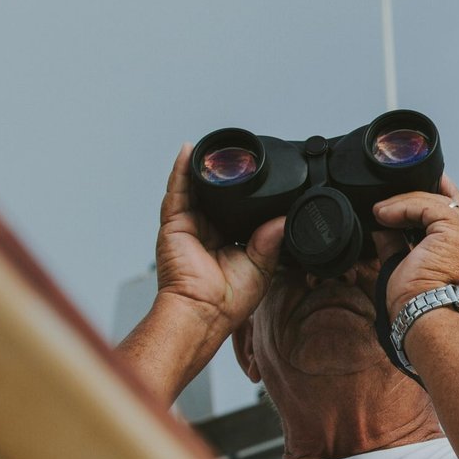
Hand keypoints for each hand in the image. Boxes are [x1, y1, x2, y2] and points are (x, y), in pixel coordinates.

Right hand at [154, 142, 285, 333]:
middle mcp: (205, 231)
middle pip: (213, 196)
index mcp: (226, 241)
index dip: (241, 196)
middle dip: (220, 176)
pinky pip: (177, 191)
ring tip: (212, 146)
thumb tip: (284, 219)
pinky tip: (188, 152)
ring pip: (194, 189)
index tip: (254, 177)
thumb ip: (270, 240)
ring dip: (201, 168)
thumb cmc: (228, 301)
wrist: (204, 311)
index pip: (234, 211)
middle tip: (233, 156)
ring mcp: (188, 226)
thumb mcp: (261, 267)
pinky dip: (181, 170)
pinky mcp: (174, 224)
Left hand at [372, 175, 458, 317]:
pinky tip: (384, 215)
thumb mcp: (401, 264)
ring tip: (379, 212)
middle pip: (445, 200)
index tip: (402, 194)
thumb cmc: (415, 302)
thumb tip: (381, 226)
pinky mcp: (455, 229)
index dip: (430, 195)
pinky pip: (426, 205)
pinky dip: (402, 207)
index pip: (450, 211)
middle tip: (386, 201)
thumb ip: (396, 242)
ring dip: (403, 202)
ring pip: (434, 201)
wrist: (423, 313)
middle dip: (415, 194)